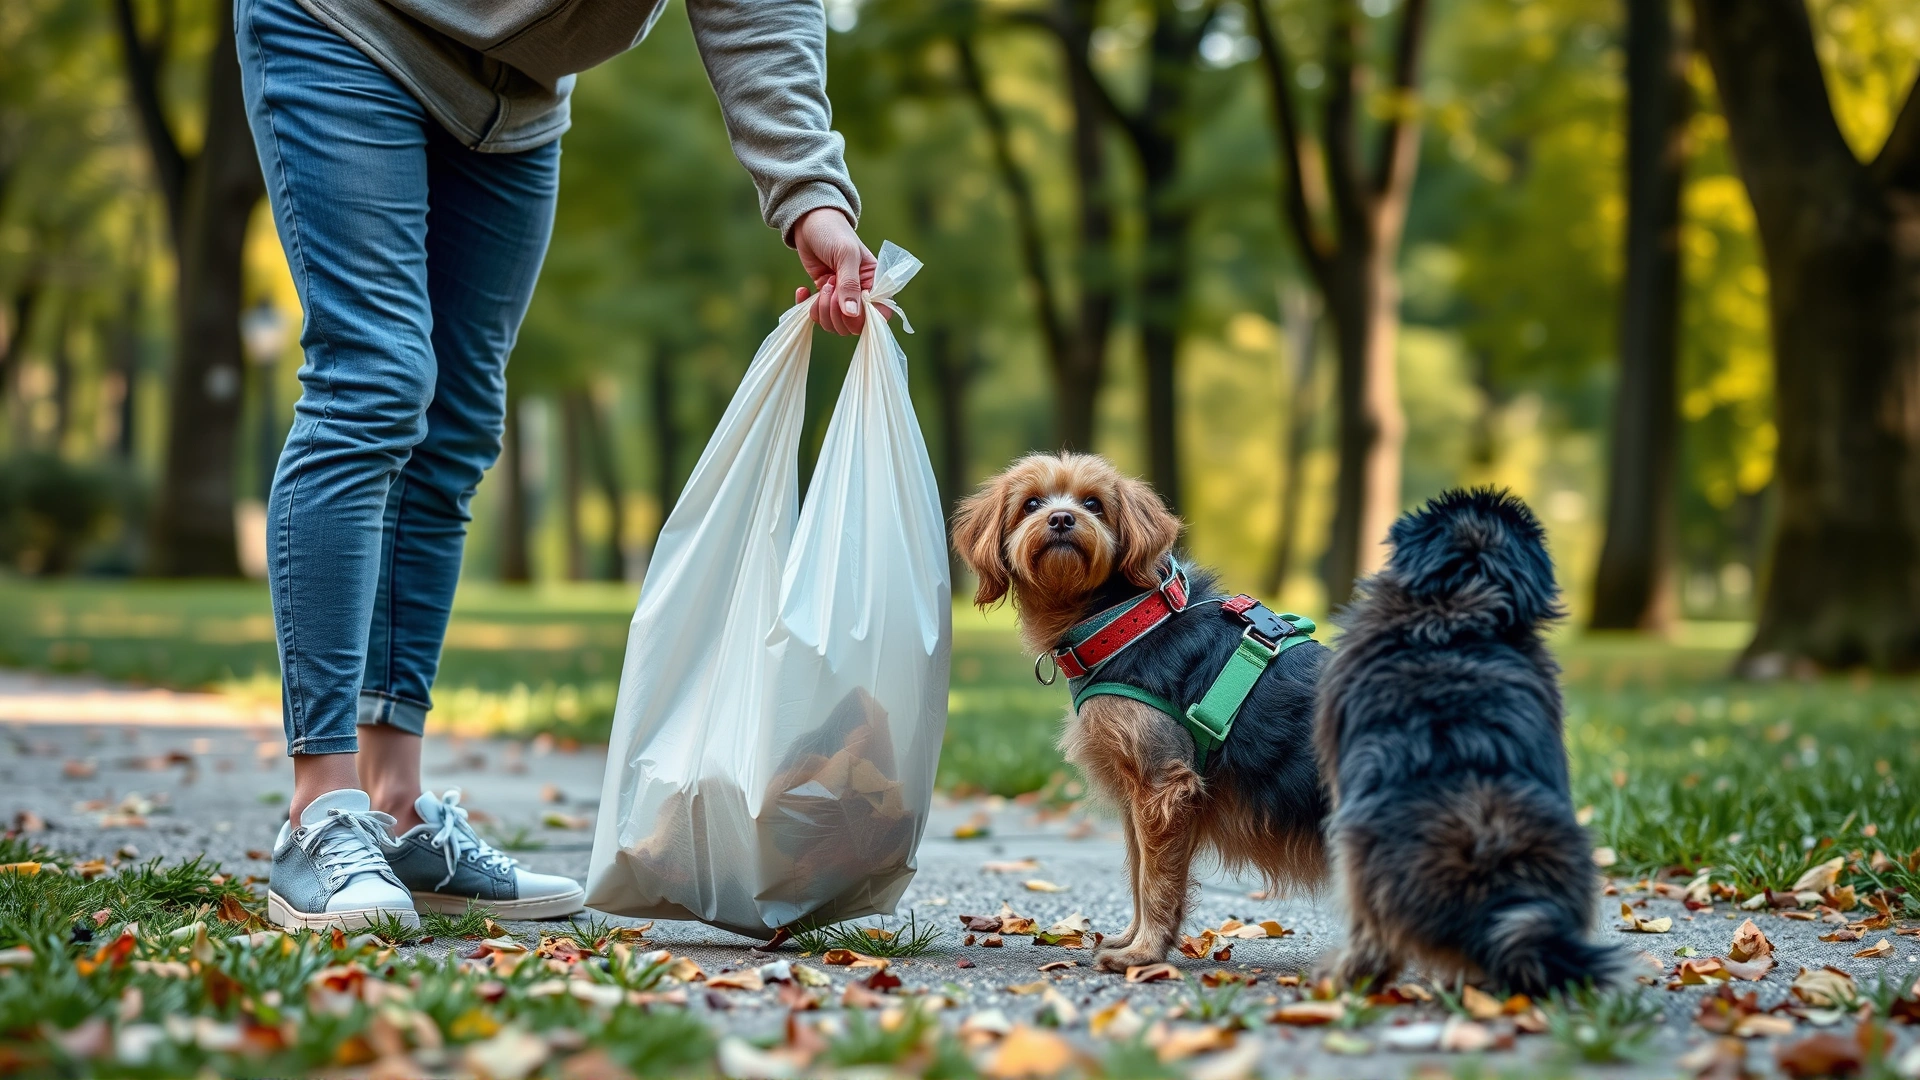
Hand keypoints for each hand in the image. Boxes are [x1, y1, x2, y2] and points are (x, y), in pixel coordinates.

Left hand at [792, 207, 882, 335]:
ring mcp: (840, 297)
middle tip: (829, 287)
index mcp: (874, 283)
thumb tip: (851, 314)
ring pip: (834, 324)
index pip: (879, 314)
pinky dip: (807, 307)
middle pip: (853, 325)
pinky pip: (817, 316)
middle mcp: (860, 294)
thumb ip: (850, 285)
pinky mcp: (823, 296)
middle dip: (836, 312)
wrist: (809, 221)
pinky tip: (803, 290)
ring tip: (822, 285)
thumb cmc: (834, 232)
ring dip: (822, 310)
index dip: (864, 319)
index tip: (849, 309)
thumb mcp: (845, 255)